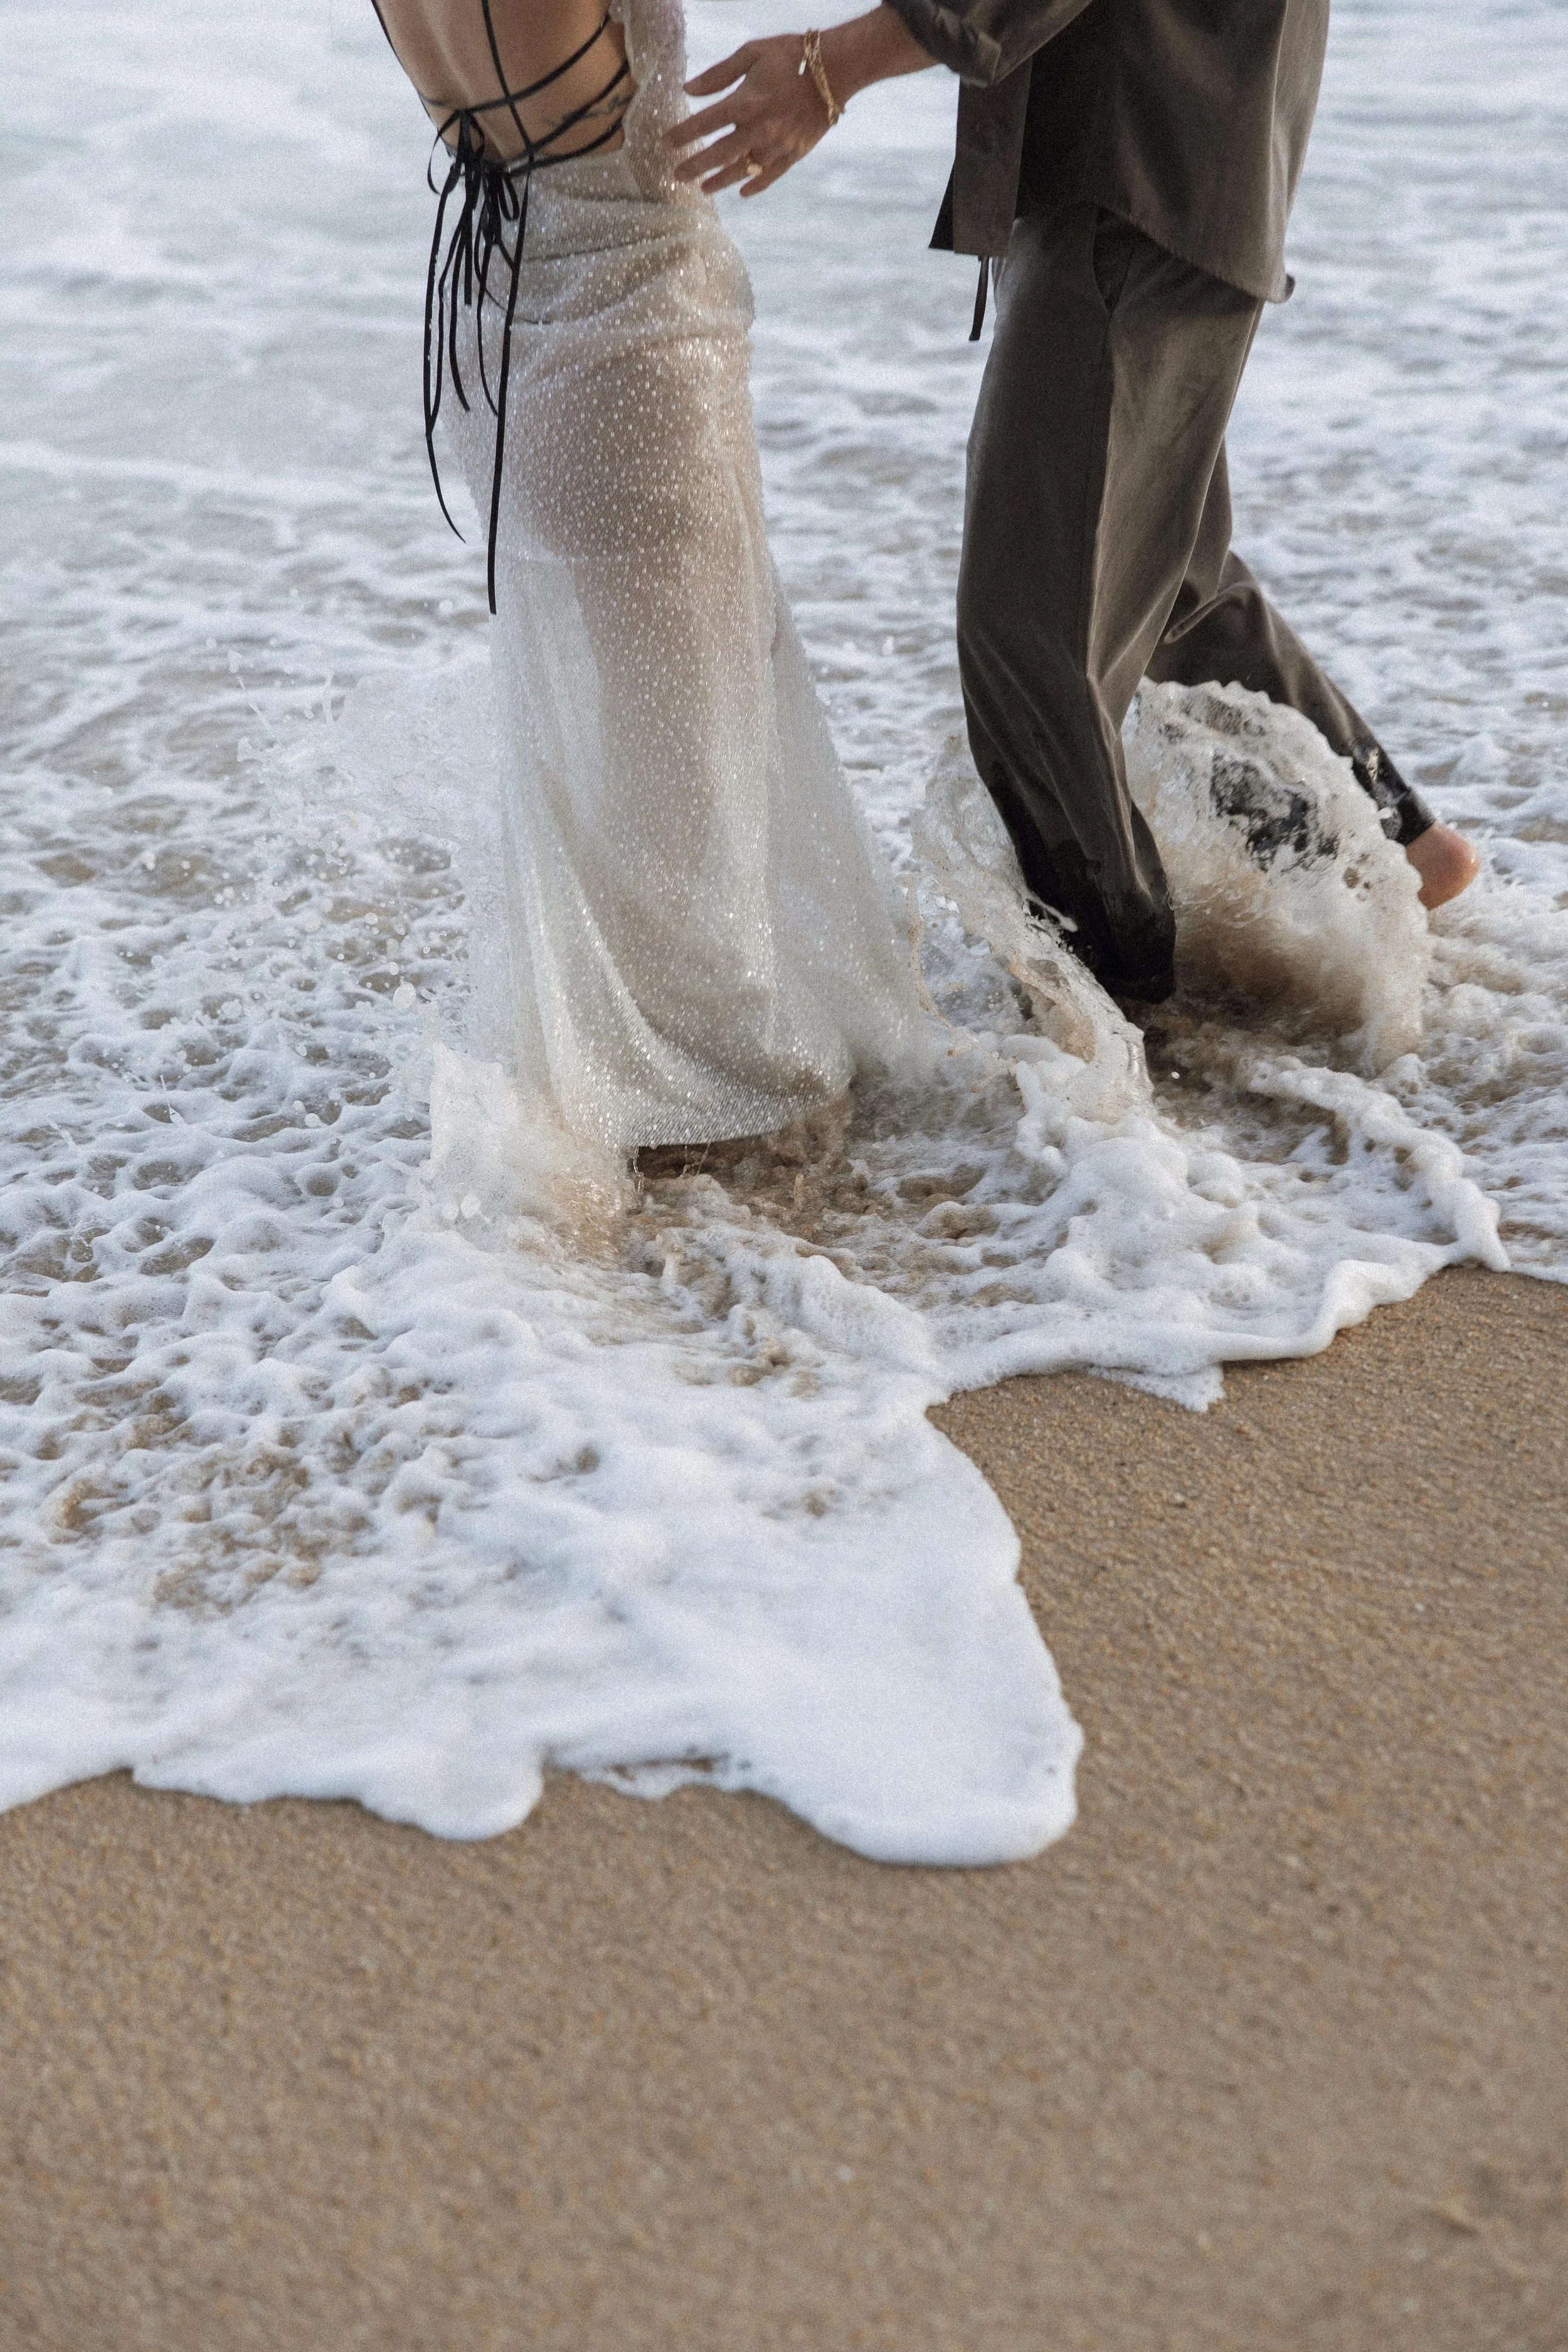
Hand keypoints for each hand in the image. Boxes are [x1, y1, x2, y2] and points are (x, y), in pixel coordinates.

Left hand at [664, 36, 831, 197]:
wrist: (836, 69)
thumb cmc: (791, 55)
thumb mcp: (752, 53)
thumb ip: (719, 74)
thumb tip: (688, 90)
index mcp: (745, 102)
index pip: (704, 124)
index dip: (683, 135)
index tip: (665, 144)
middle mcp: (758, 129)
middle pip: (718, 155)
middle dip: (695, 166)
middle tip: (676, 177)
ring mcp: (777, 145)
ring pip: (742, 171)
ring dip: (720, 181)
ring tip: (703, 189)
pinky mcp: (794, 153)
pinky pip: (770, 176)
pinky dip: (755, 185)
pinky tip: (741, 192)